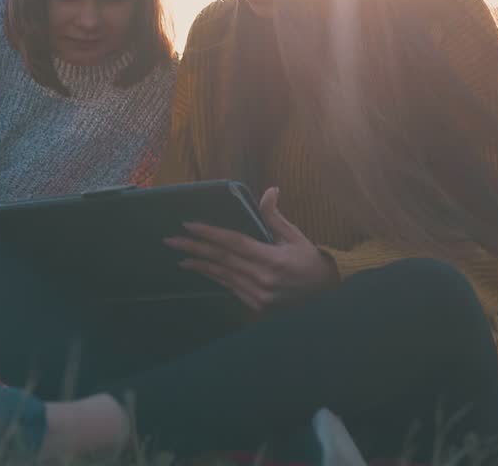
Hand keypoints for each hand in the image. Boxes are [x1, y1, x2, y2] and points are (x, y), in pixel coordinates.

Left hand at [163, 187, 338, 312]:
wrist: (326, 297)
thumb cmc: (310, 262)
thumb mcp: (296, 236)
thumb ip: (275, 216)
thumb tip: (270, 190)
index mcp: (273, 259)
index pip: (234, 243)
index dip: (209, 233)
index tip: (188, 225)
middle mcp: (263, 279)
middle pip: (221, 260)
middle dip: (194, 249)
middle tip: (171, 240)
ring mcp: (258, 296)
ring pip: (222, 276)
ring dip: (200, 265)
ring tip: (180, 257)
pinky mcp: (256, 306)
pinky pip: (230, 288)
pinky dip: (215, 277)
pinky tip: (202, 270)